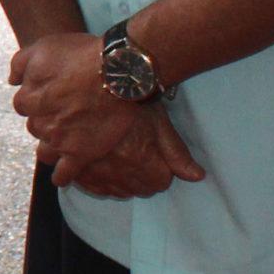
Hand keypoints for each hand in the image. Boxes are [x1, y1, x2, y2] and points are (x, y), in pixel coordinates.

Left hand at [7, 29, 143, 166]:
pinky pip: (64, 173)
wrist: (119, 72)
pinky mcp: (81, 153)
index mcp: (29, 98)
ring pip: (44, 151)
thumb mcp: (44, 48)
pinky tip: (62, 176)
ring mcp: (60, 140)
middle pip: (35, 126)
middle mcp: (41, 122)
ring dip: (50, 147)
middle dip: (46, 121)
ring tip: (62, 142)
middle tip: (64, 113)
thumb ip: (20, 63)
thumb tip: (12, 80)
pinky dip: (61, 175)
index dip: (37, 98)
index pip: (23, 104)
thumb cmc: (82, 56)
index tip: (51, 95)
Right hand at [59, 106, 206, 196]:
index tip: (155, 157)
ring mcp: (93, 169)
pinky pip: (93, 187)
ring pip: (116, 190)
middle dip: (142, 177)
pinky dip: (99, 182)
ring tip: (119, 161)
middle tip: (138, 156)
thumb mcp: (159, 122)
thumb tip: (197, 177)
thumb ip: (177, 153)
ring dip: (121, 181)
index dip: (161, 170)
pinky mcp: (75, 166)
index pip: (160, 182)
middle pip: (139, 189)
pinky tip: (102, 168)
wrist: (96, 83)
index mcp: (139, 157)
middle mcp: (116, 168)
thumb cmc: (130, 100)